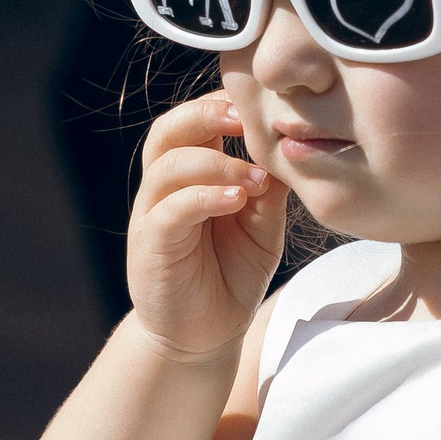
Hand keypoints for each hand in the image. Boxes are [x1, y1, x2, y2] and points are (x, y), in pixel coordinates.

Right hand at [126, 93, 287, 362]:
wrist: (204, 334)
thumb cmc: (232, 273)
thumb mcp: (261, 225)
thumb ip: (268, 189)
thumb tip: (289, 149)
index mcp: (191, 173)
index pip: (194, 121)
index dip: (221, 105)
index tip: (260, 106)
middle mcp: (165, 187)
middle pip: (167, 130)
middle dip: (203, 115)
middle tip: (244, 119)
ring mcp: (153, 214)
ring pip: (168, 166)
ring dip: (214, 163)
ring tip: (253, 179)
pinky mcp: (151, 245)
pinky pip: (170, 210)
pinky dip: (204, 198)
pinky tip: (236, 200)